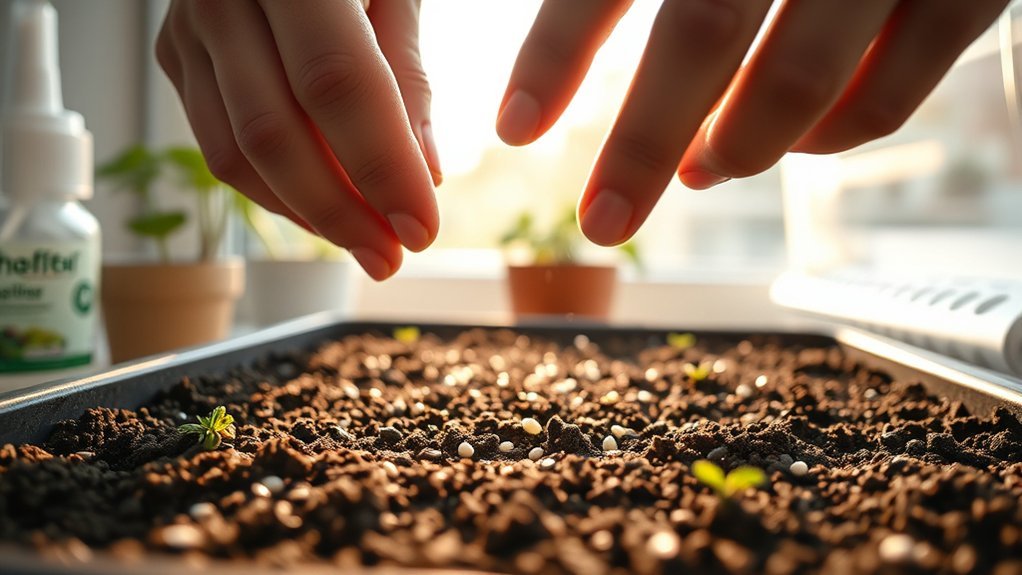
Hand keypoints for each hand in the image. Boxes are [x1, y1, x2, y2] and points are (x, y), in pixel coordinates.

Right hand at [157, 0, 440, 279]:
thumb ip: (408, 70)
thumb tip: (425, 176)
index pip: (337, 83)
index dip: (381, 165)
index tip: (423, 229)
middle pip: (276, 132)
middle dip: (343, 211)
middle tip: (394, 256)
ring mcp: (186, 26)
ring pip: (238, 152)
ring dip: (308, 213)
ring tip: (366, 242)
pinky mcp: (175, 53)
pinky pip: (219, 145)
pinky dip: (276, 190)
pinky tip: (324, 209)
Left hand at [497, 0, 1007, 245]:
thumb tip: (558, 50)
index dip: (557, 53)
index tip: (514, 128)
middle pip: (703, 33)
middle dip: (641, 146)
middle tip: (601, 218)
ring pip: (797, 80)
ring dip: (736, 149)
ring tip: (700, 170)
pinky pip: (889, 96)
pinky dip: (826, 141)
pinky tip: (789, 146)